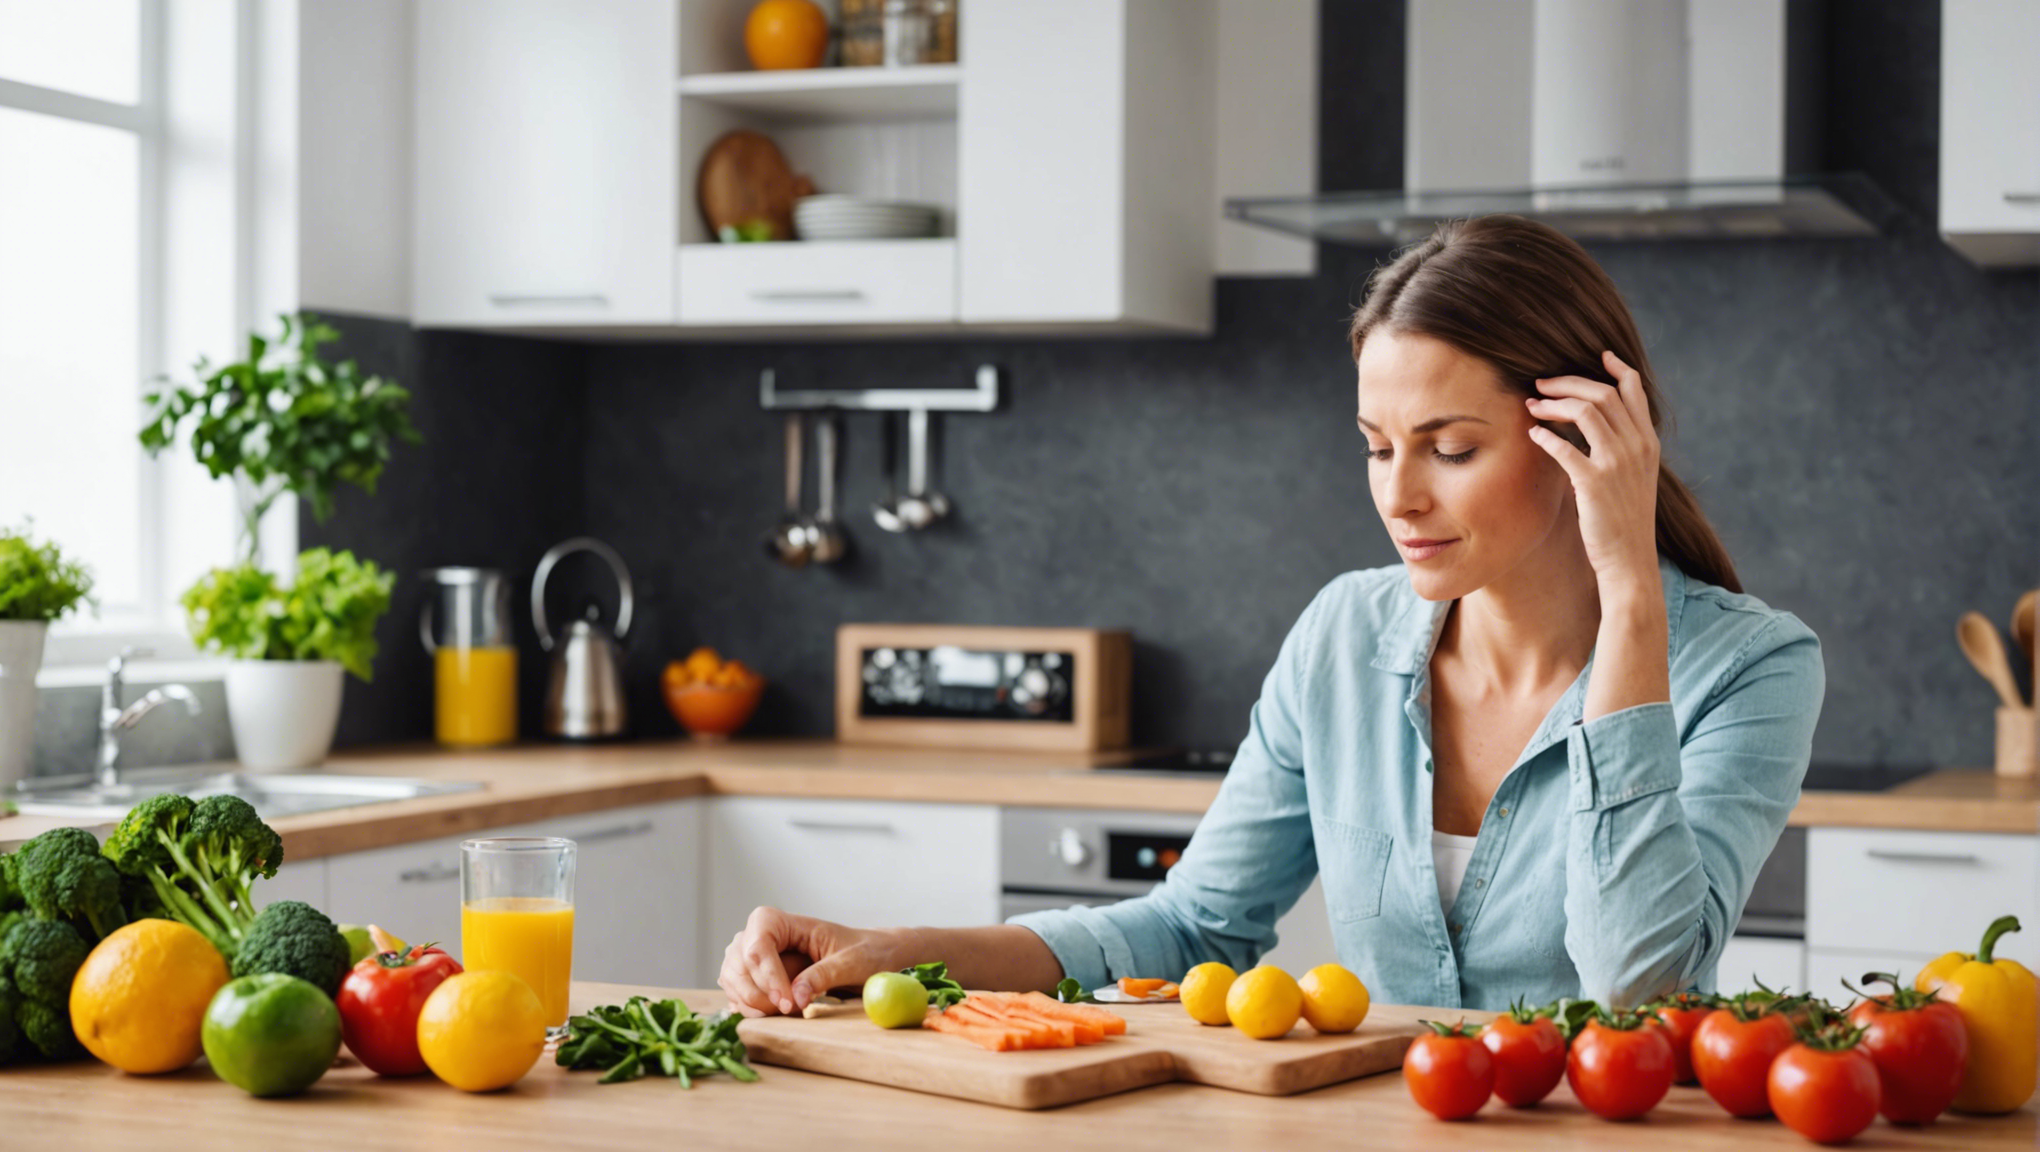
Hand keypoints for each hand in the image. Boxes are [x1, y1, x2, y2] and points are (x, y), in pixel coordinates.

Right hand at [717, 906, 901, 1016]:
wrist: (871, 957)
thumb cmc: (864, 951)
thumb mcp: (852, 962)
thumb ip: (824, 975)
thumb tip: (796, 996)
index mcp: (784, 922)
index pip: (758, 943)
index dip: (767, 974)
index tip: (786, 1002)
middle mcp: (762, 935)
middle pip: (739, 963)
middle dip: (760, 993)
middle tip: (791, 1010)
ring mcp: (754, 956)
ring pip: (733, 979)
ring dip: (754, 1003)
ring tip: (788, 1010)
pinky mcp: (755, 977)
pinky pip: (738, 993)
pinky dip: (750, 1008)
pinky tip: (775, 1013)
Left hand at [1525, 350, 1662, 588]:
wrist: (1629, 561)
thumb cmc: (1623, 520)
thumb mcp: (1632, 478)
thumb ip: (1620, 448)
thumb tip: (1591, 424)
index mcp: (1648, 443)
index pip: (1634, 390)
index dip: (1615, 368)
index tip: (1597, 355)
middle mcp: (1637, 447)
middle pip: (1602, 393)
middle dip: (1568, 382)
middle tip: (1541, 383)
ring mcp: (1617, 464)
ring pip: (1585, 411)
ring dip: (1553, 403)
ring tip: (1531, 405)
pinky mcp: (1594, 483)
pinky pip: (1565, 448)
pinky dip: (1545, 435)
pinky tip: (1532, 434)